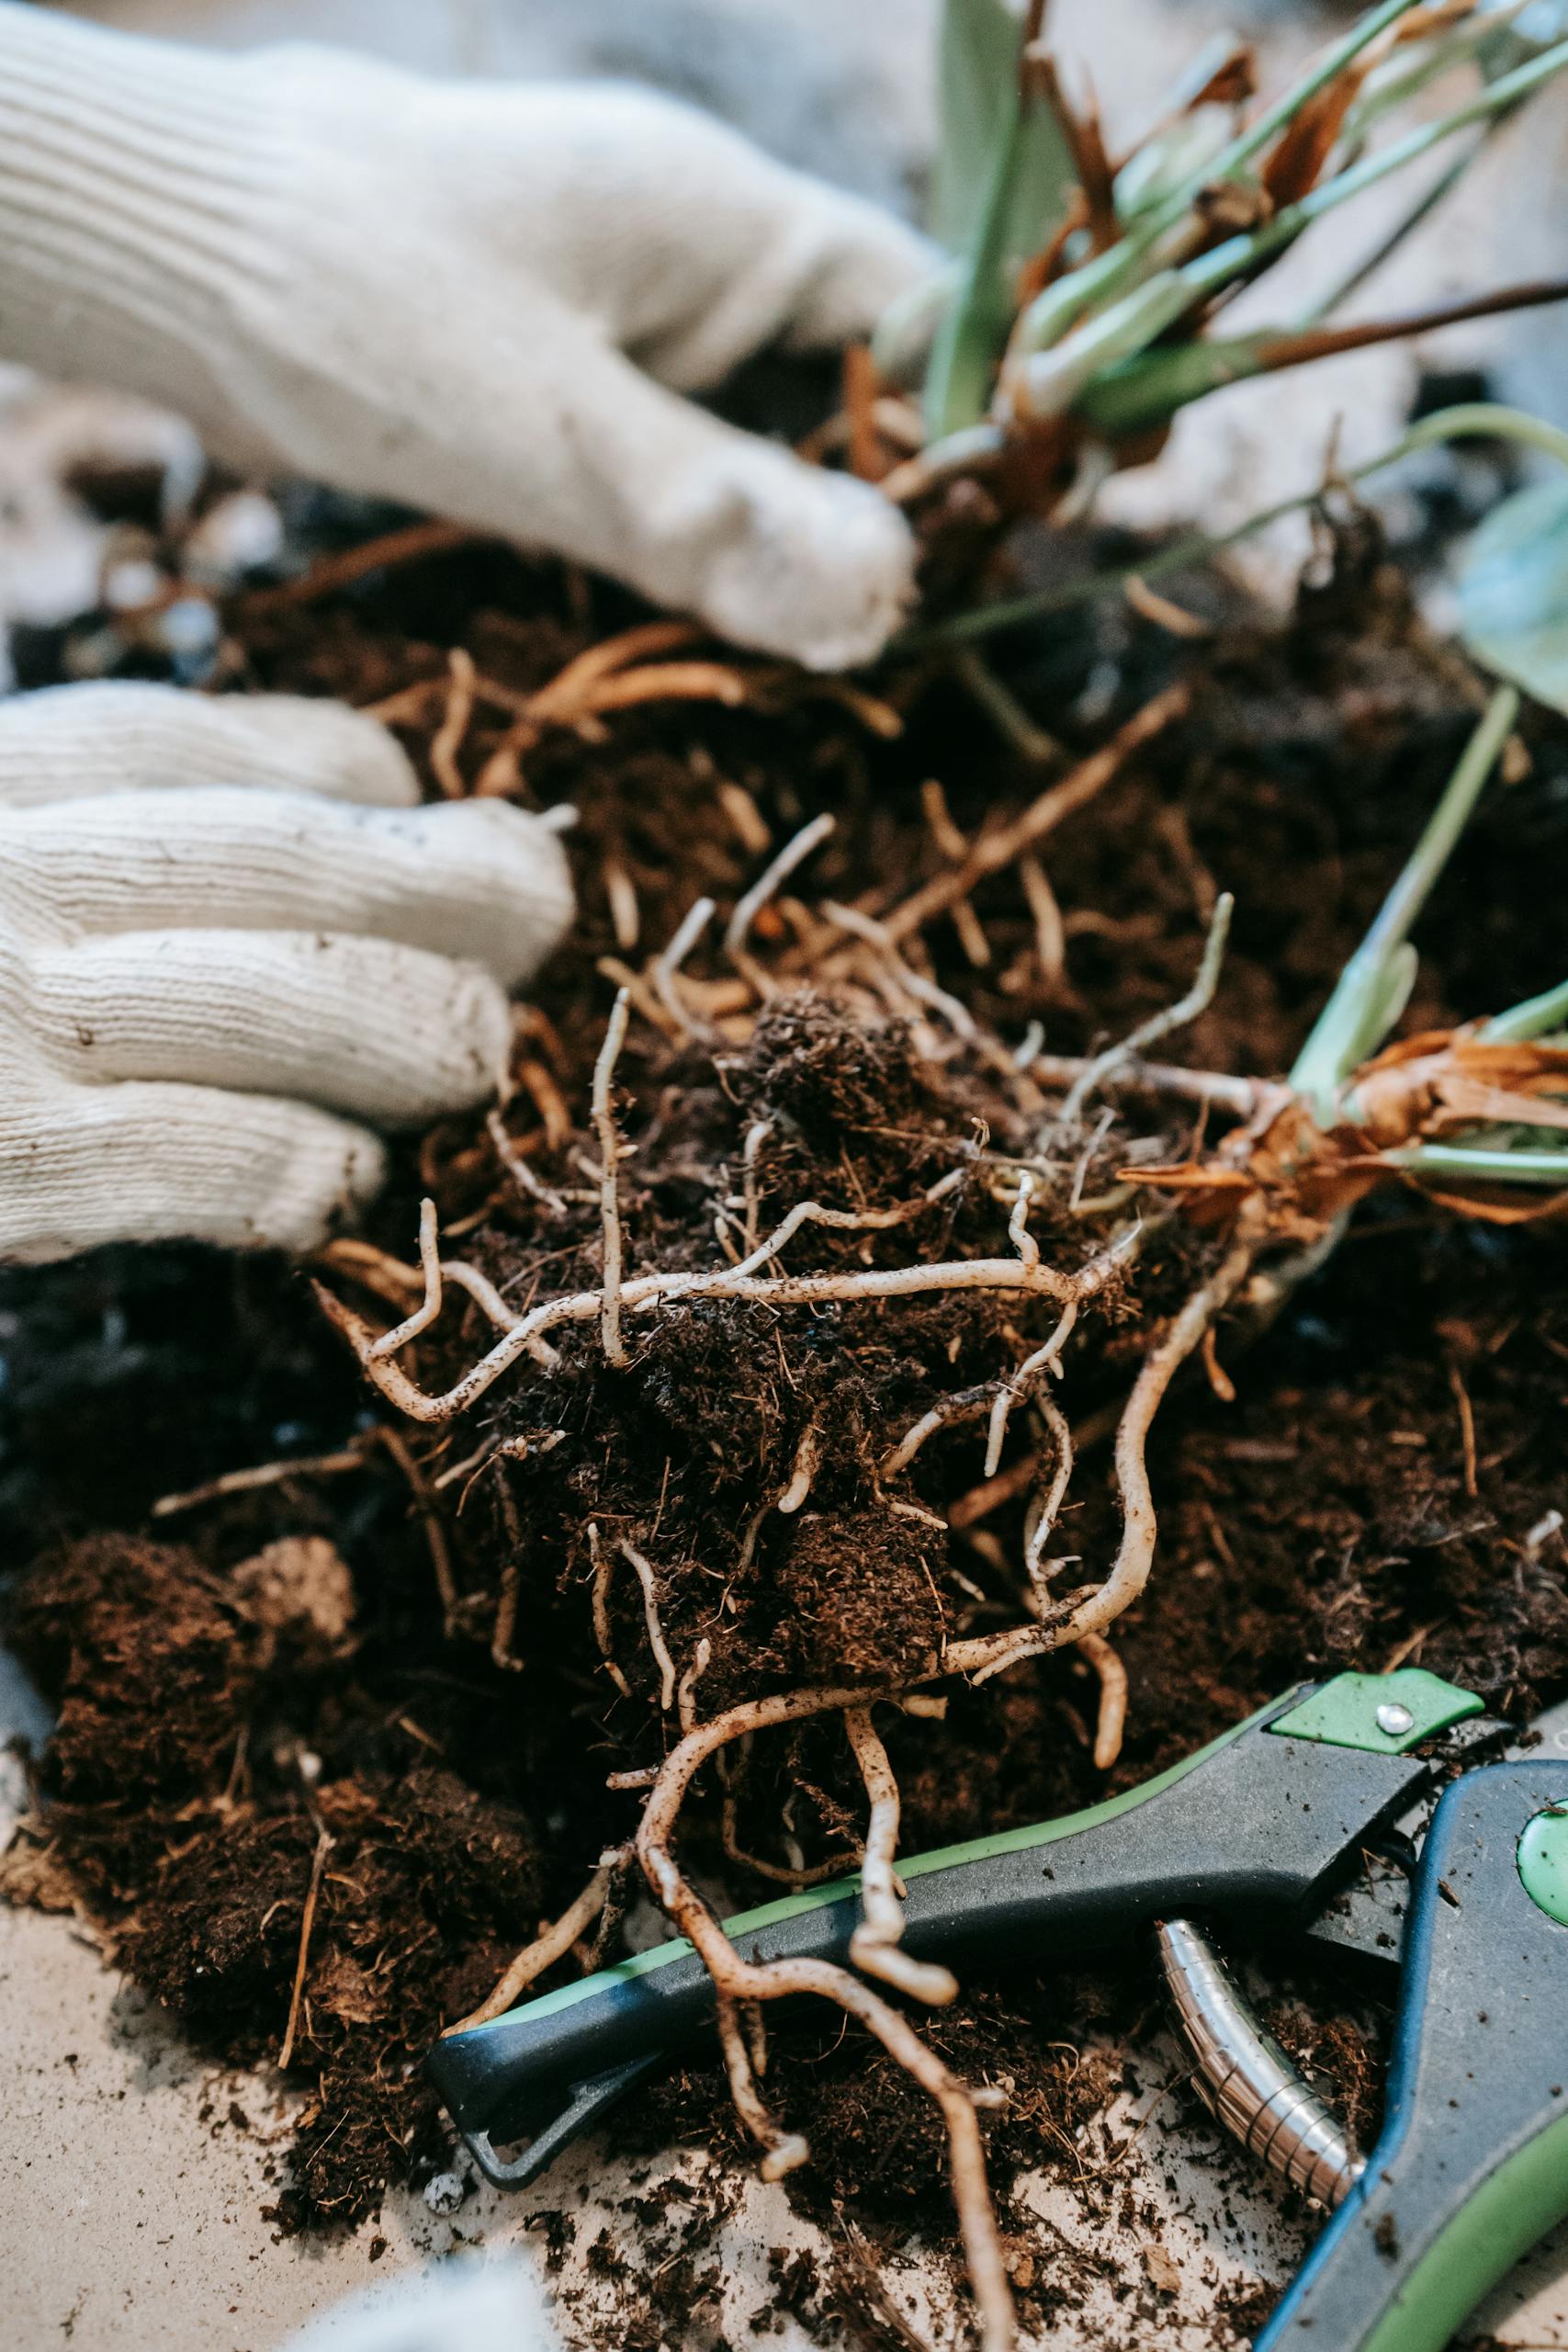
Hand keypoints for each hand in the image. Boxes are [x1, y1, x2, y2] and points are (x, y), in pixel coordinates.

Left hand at [0, 8, 937, 669]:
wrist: (156, 246)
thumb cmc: (343, 303)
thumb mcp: (543, 433)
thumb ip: (716, 519)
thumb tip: (890, 602)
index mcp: (725, 223)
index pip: (920, 317)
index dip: (982, 429)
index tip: (1018, 545)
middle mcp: (691, 251)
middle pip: (850, 382)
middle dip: (881, 505)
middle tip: (908, 641)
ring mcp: (621, 303)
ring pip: (755, 427)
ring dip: (782, 531)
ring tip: (824, 652)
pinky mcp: (555, 360)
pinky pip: (667, 450)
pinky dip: (694, 530)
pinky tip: (702, 614)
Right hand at [0, 682, 572, 1261]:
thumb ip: (68, 843)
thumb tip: (339, 797)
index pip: (180, 746)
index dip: (335, 770)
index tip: (413, 797)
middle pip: (282, 859)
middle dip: (444, 882)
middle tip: (539, 901)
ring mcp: (3, 1017)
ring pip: (285, 999)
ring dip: (413, 1027)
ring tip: (478, 1050)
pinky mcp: (11, 1166)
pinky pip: (218, 1154)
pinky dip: (308, 1162)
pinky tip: (350, 1178)